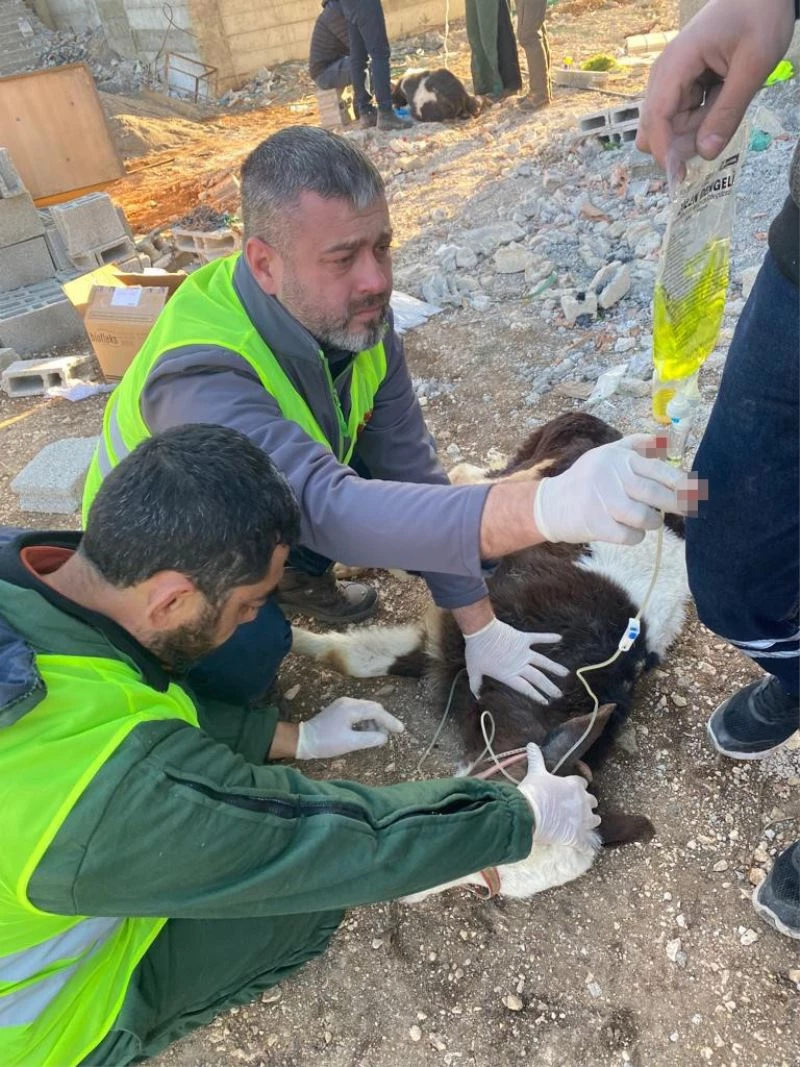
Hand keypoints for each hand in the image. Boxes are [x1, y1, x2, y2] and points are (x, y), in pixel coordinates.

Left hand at [295, 697, 403, 758]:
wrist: (303, 740)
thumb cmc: (325, 742)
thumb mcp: (349, 743)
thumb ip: (369, 739)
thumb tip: (383, 737)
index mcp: (351, 708)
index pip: (376, 711)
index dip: (390, 721)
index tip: (400, 730)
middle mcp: (348, 702)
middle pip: (373, 708)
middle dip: (383, 720)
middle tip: (391, 733)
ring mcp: (343, 705)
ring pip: (366, 710)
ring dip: (374, 722)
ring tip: (377, 737)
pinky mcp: (339, 710)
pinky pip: (358, 713)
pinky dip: (366, 722)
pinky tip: (367, 733)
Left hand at [463, 617, 567, 702]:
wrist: (480, 631)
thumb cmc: (476, 651)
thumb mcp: (474, 670)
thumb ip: (476, 684)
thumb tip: (476, 696)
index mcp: (509, 675)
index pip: (526, 688)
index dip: (536, 695)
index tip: (545, 702)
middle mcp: (519, 665)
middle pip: (538, 679)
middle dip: (549, 688)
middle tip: (559, 695)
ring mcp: (523, 652)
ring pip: (543, 662)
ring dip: (555, 668)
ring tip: (566, 673)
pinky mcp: (523, 639)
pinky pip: (539, 638)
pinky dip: (548, 637)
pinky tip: (560, 637)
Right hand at [518, 743, 600, 846]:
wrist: (530, 813)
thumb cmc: (534, 791)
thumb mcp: (535, 772)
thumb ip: (536, 758)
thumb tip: (531, 744)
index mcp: (574, 785)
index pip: (583, 783)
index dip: (579, 787)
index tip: (575, 789)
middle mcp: (583, 801)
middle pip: (592, 801)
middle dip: (588, 804)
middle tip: (579, 808)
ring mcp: (582, 820)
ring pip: (595, 821)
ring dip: (591, 822)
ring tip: (585, 826)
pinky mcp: (577, 836)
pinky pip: (587, 844)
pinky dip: (587, 847)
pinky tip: (586, 849)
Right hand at [533, 435, 691, 545]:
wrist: (550, 504)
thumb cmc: (585, 479)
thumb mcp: (605, 454)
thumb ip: (635, 445)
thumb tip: (665, 441)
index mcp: (618, 459)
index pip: (658, 470)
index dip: (681, 482)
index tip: (694, 490)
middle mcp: (612, 477)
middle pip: (656, 495)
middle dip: (677, 504)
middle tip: (686, 508)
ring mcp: (604, 502)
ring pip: (646, 517)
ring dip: (654, 521)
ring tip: (650, 520)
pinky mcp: (597, 525)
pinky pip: (630, 536)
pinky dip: (636, 536)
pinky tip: (631, 531)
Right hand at [636, 0, 794, 178]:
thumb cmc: (758, 16)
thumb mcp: (753, 66)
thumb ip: (729, 112)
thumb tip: (706, 154)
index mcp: (675, 65)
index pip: (657, 120)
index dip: (665, 154)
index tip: (678, 181)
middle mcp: (664, 75)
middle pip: (655, 130)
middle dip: (682, 143)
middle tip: (721, 126)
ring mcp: (671, 80)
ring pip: (671, 127)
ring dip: (697, 129)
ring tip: (729, 96)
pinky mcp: (681, 85)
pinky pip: (683, 117)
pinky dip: (702, 118)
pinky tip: (724, 96)